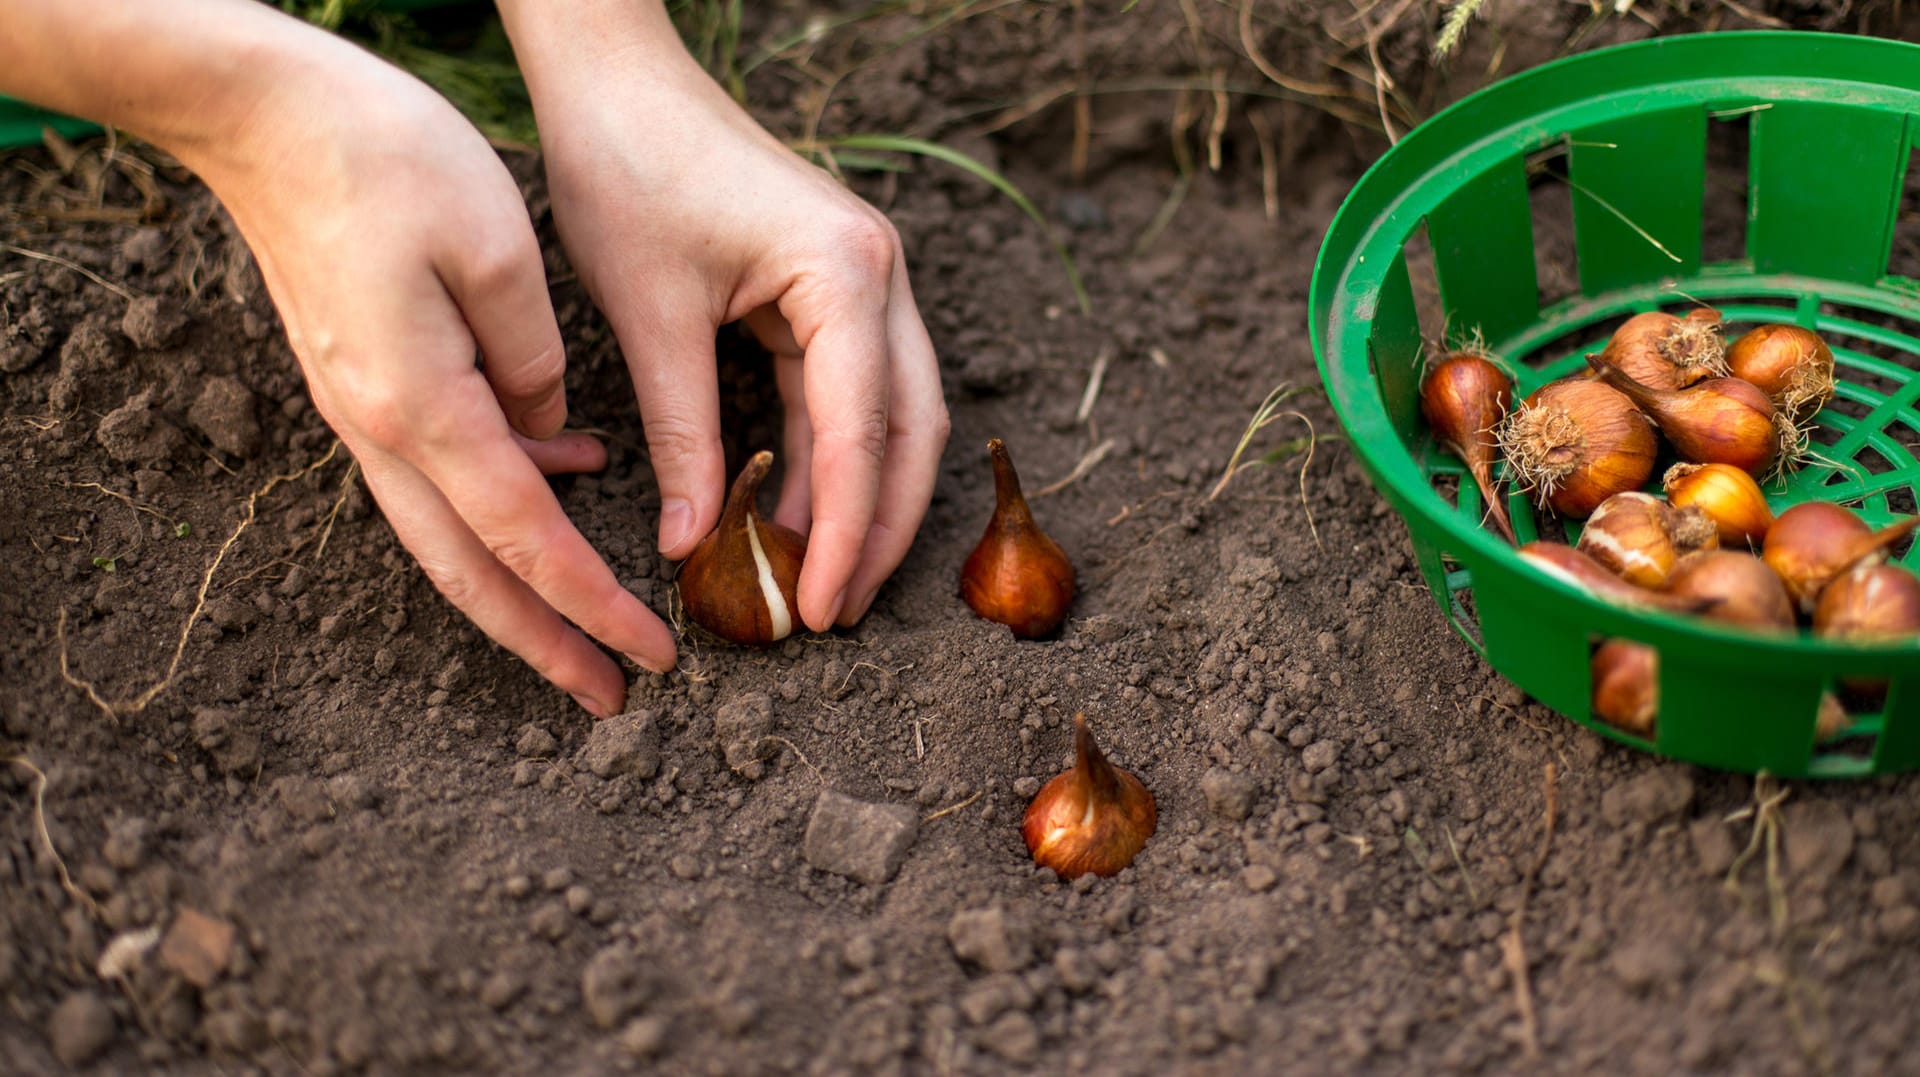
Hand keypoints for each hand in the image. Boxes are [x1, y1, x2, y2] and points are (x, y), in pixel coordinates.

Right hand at [182, 29, 675, 715]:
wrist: (260, 111)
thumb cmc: (383, 156)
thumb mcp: (496, 249)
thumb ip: (535, 361)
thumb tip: (553, 435)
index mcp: (423, 408)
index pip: (525, 539)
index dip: (592, 605)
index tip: (652, 654)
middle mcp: (382, 429)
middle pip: (471, 572)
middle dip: (545, 643)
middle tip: (612, 697)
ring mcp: (363, 410)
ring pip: (449, 535)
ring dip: (521, 589)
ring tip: (592, 625)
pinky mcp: (364, 381)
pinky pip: (440, 469)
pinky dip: (503, 497)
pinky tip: (570, 469)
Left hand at [500, 1, 949, 630]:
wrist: (616, 78)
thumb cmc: (627, 170)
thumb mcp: (650, 317)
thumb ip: (684, 434)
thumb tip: (694, 544)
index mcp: (845, 273)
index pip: (862, 432)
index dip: (847, 532)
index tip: (823, 607)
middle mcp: (879, 275)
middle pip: (911, 430)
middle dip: (881, 528)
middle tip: (838, 611)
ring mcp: (865, 279)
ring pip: (893, 416)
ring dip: (862, 498)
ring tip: (821, 579)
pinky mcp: (834, 287)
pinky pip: (850, 390)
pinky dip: (828, 456)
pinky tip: (796, 512)